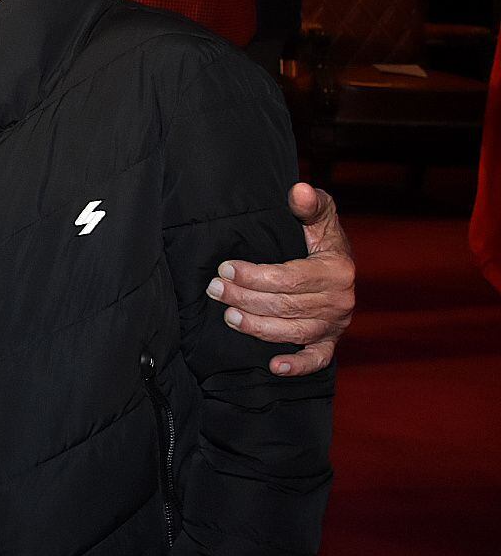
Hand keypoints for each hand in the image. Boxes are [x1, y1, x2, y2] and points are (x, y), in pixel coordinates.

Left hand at [207, 183, 353, 375]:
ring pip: (292, 331)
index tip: (225, 268)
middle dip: (245, 298)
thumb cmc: (320, 238)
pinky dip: (297, 365)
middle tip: (215, 289)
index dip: (254, 275)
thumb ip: (309, 203)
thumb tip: (298, 189)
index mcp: (337, 270)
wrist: (338, 265)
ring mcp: (335, 325)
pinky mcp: (329, 342)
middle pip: (285, 306)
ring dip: (257, 327)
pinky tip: (273, 366)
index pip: (289, 278)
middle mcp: (341, 301)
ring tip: (227, 316)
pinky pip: (317, 359)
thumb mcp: (319, 215)